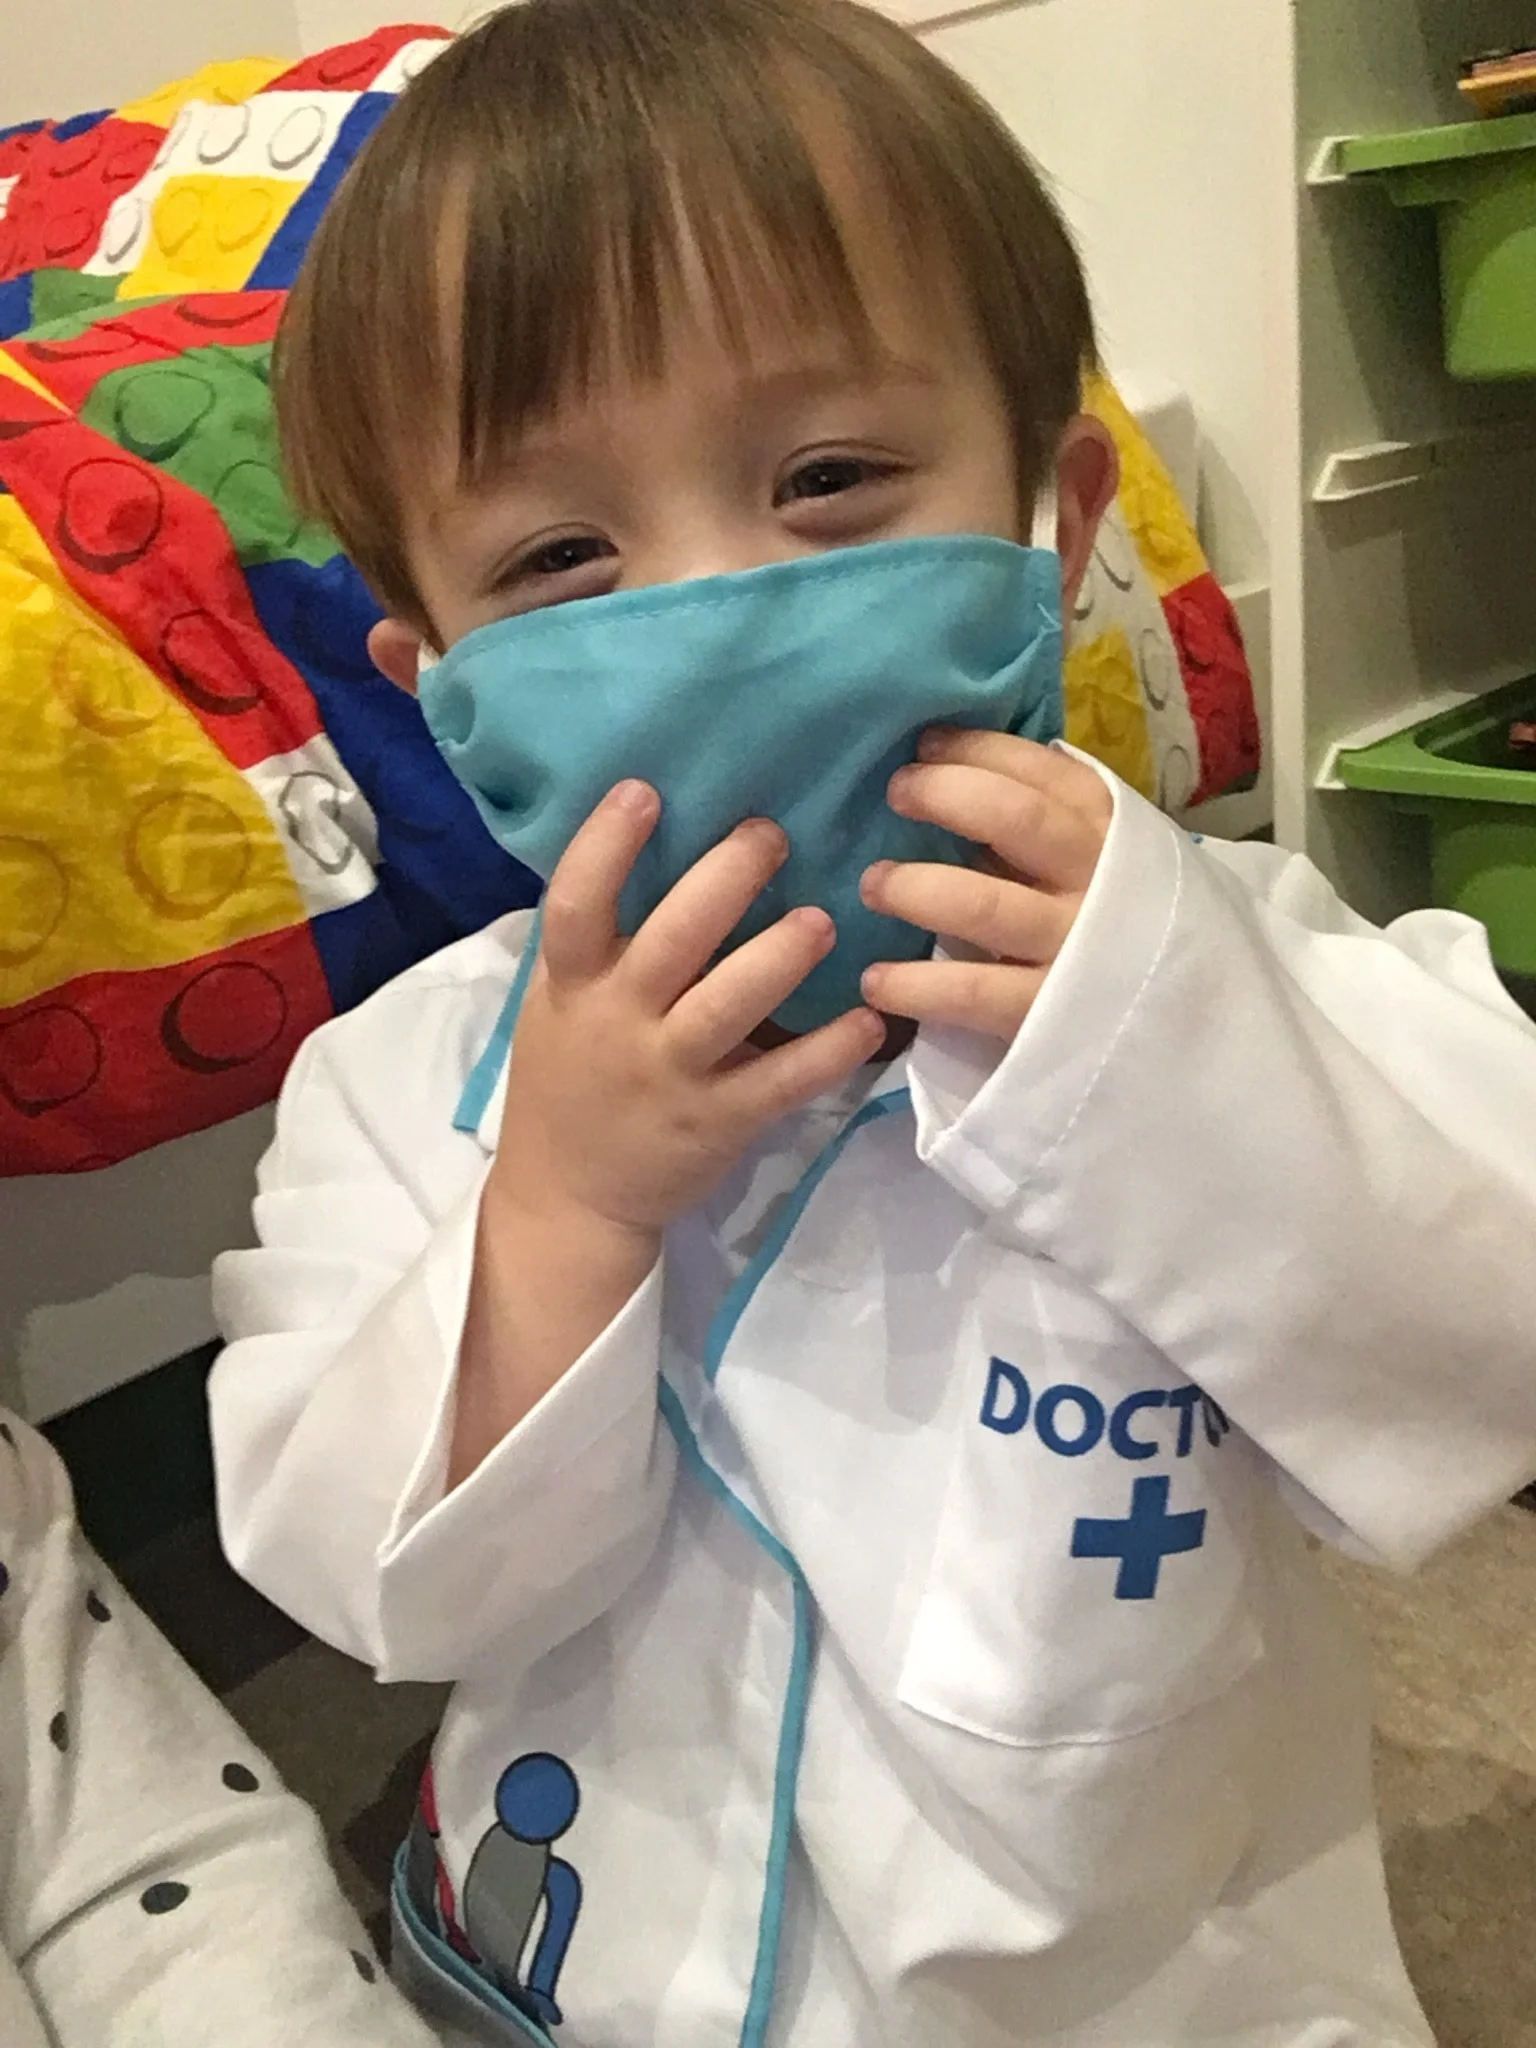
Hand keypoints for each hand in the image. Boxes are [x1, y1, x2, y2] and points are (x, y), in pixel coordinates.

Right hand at [494, 781, 885, 1242]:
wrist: (566, 1198)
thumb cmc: (570, 1078)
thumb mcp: (559, 1004)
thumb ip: (601, 942)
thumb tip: (666, 845)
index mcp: (573, 984)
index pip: (575, 904)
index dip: (605, 845)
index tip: (644, 789)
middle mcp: (619, 1023)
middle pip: (670, 942)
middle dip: (723, 882)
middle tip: (772, 834)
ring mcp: (670, 1074)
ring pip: (727, 1008)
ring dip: (778, 958)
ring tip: (823, 919)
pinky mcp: (719, 1122)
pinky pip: (780, 1082)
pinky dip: (828, 1051)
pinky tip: (870, 1018)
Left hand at [859, 730, 1111, 1040]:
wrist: (1198, 1014)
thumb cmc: (1127, 918)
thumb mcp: (1108, 854)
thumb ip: (1050, 821)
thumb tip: (958, 772)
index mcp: (1110, 827)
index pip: (1040, 770)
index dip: (975, 750)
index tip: (923, 744)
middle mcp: (1096, 879)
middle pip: (1013, 819)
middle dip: (945, 794)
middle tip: (897, 794)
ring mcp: (1073, 947)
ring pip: (982, 905)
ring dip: (915, 888)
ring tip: (874, 884)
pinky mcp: (1050, 1014)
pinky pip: (971, 993)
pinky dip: (915, 985)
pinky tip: (876, 981)